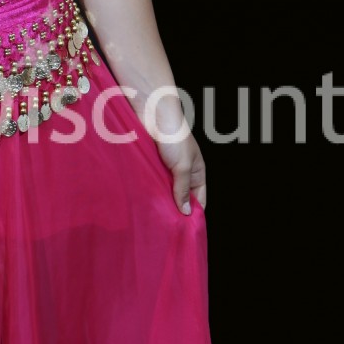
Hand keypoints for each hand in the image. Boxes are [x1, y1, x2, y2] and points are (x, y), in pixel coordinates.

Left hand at [144, 89, 207, 215]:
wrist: (153, 113)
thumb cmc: (174, 136)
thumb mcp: (183, 166)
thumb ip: (183, 189)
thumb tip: (186, 212)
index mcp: (198, 172)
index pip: (199, 199)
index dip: (193, 212)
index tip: (184, 229)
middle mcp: (183, 172)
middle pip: (181, 197)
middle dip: (175, 209)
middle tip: (166, 227)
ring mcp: (166, 169)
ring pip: (165, 191)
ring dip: (160, 200)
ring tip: (154, 217)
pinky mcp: (151, 165)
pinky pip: (152, 182)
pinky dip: (149, 190)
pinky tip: (143, 201)